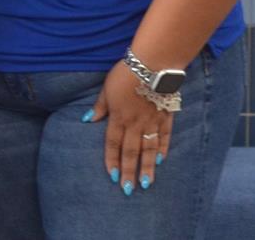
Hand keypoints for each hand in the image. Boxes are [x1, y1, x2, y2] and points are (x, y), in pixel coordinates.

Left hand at [89, 63, 171, 194]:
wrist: (152, 64)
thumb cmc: (125, 73)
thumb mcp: (106, 88)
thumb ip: (100, 106)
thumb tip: (88, 120)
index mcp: (118, 117)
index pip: (113, 144)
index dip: (112, 161)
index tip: (112, 177)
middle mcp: (135, 123)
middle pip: (131, 151)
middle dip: (129, 172)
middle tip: (129, 190)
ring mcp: (152, 121)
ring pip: (149, 149)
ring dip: (147, 167)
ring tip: (147, 184)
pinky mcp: (166, 116)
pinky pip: (165, 137)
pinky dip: (163, 149)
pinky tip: (161, 161)